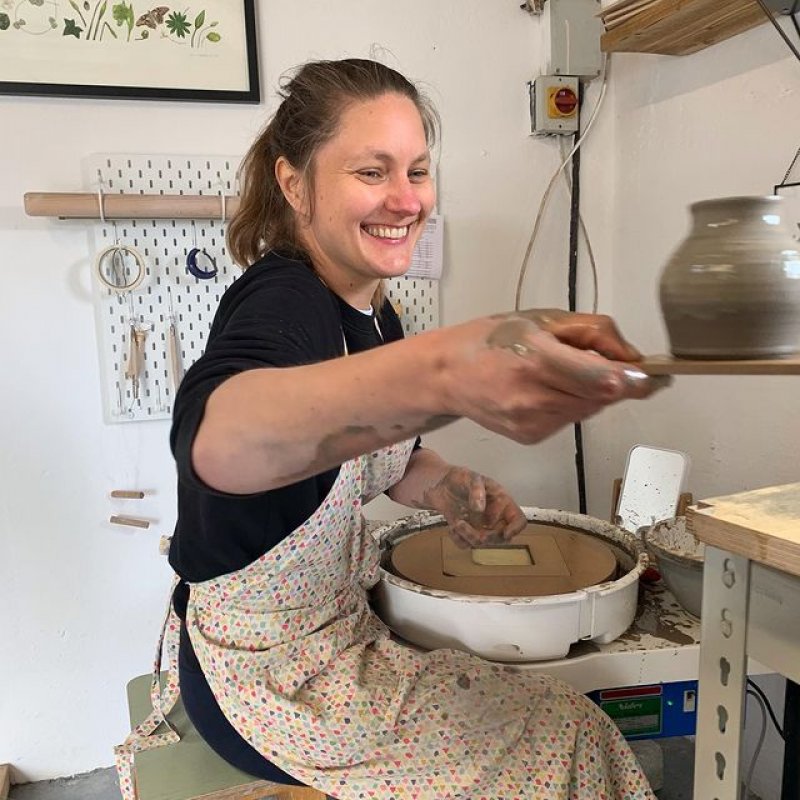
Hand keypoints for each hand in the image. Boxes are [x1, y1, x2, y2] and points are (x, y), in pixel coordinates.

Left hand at [422, 466, 526, 548]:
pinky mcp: (466, 532)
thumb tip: (480, 509)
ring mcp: (481, 527)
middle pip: (502, 537)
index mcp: (502, 503)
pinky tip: (452, 527)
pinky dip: (459, 539)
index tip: (505, 533)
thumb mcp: (471, 478)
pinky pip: (466, 544)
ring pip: (482, 543)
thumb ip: (477, 491)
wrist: (440, 483)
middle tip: (471, 529)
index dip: (516, 529)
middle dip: (487, 537)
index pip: (519, 520)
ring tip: (457, 523)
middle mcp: (495, 517)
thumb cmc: (461, 478)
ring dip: (469, 536)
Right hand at [438, 308, 670, 444]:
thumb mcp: (541, 318)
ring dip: (588, 391)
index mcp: (537, 361)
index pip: (605, 381)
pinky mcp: (531, 437)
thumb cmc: (490, 339)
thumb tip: (633, 358)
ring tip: (555, 372)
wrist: (446, 374)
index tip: (654, 375)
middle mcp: (535, 398)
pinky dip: (568, 403)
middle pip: (603, 397)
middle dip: (610, 379)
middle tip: (588, 358)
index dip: (636, 380)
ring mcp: (532, 423)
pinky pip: (570, 419)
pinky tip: (541, 389)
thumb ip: (593, 332)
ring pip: (589, 409)